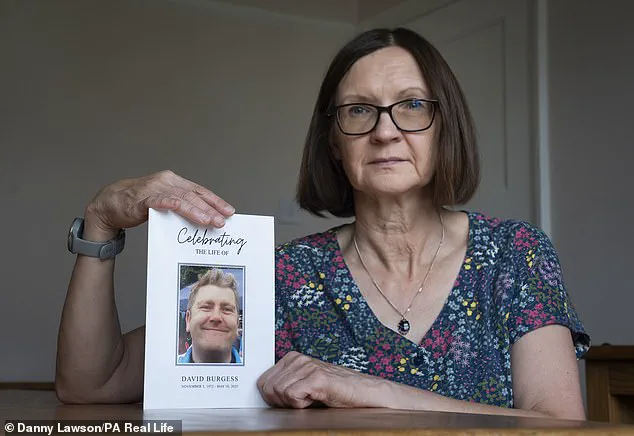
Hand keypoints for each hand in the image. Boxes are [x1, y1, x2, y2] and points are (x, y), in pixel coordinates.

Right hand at [84, 170, 234, 236]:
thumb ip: (179, 207)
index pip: (199, 191)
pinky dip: (179, 208)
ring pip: (183, 199)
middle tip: (224, 220)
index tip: (229, 211)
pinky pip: (165, 202)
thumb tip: (201, 219)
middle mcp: (166, 181)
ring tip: (212, 221)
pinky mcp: (144, 198)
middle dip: (212, 208)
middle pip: (194, 195)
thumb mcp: (163, 204)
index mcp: (172, 181)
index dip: (215, 201)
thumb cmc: (137, 205)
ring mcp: (155, 188)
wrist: (109, 204)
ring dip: (200, 211)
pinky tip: (190, 214)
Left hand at [257, 351, 385, 408]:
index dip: (271, 398)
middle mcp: (298, 359)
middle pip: (268, 387)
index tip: (287, 402)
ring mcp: (307, 366)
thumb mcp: (304, 386)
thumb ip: (286, 385)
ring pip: (278, 391)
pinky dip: (301, 404)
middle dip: (280, 402)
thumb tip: (265, 395)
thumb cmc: (334, 392)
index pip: (263, 381)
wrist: (362, 393)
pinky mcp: (317, 377)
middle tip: (301, 402)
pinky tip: (315, 399)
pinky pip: (292, 395)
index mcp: (292, 359)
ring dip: (293, 403)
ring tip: (311, 399)